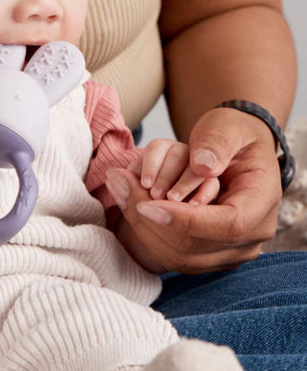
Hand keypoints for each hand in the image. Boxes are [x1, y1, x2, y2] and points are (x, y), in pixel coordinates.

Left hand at [107, 108, 280, 272]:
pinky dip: (145, 230)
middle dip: (152, 219)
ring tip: (119, 187)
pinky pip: (172, 254)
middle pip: (196, 245)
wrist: (234, 148)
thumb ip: (216, 143)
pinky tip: (129, 202)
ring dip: (142, 225)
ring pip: (179, 255)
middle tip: (119, 184)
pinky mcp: (209, 253)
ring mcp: (231, 249)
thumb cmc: (232, 134)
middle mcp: (251, 234)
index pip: (226, 226)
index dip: (184, 220)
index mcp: (262, 202)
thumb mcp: (228, 126)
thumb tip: (201, 166)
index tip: (146, 203)